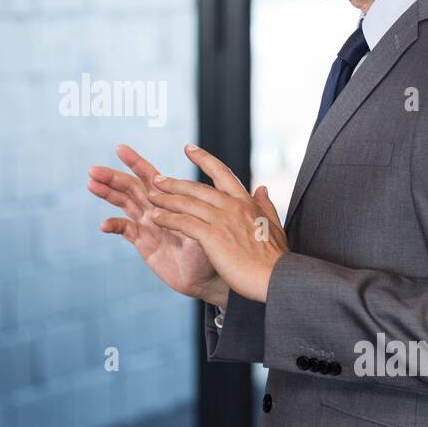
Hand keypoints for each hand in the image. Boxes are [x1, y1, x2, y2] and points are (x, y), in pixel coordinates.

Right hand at [88, 144, 228, 305]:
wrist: (210, 276)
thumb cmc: (214, 245)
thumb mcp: (208, 223)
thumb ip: (195, 210)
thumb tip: (190, 195)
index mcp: (171, 198)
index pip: (150, 175)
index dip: (135, 161)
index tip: (120, 148)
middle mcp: (156, 208)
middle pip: (130, 187)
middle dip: (112, 177)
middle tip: (93, 169)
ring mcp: (148, 225)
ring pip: (124, 204)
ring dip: (107, 194)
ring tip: (91, 184)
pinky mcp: (143, 243)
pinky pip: (125, 231)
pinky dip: (114, 226)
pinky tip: (104, 225)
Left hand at [146, 144, 288, 302]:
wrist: (276, 278)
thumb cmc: (276, 259)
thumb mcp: (275, 226)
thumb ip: (266, 205)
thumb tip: (262, 188)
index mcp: (247, 202)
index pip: (222, 173)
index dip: (203, 159)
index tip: (188, 148)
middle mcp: (233, 206)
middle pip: (197, 188)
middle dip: (175, 182)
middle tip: (157, 179)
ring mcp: (222, 220)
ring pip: (188, 203)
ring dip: (166, 199)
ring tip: (151, 198)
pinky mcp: (212, 237)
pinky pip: (184, 223)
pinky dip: (168, 219)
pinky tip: (156, 218)